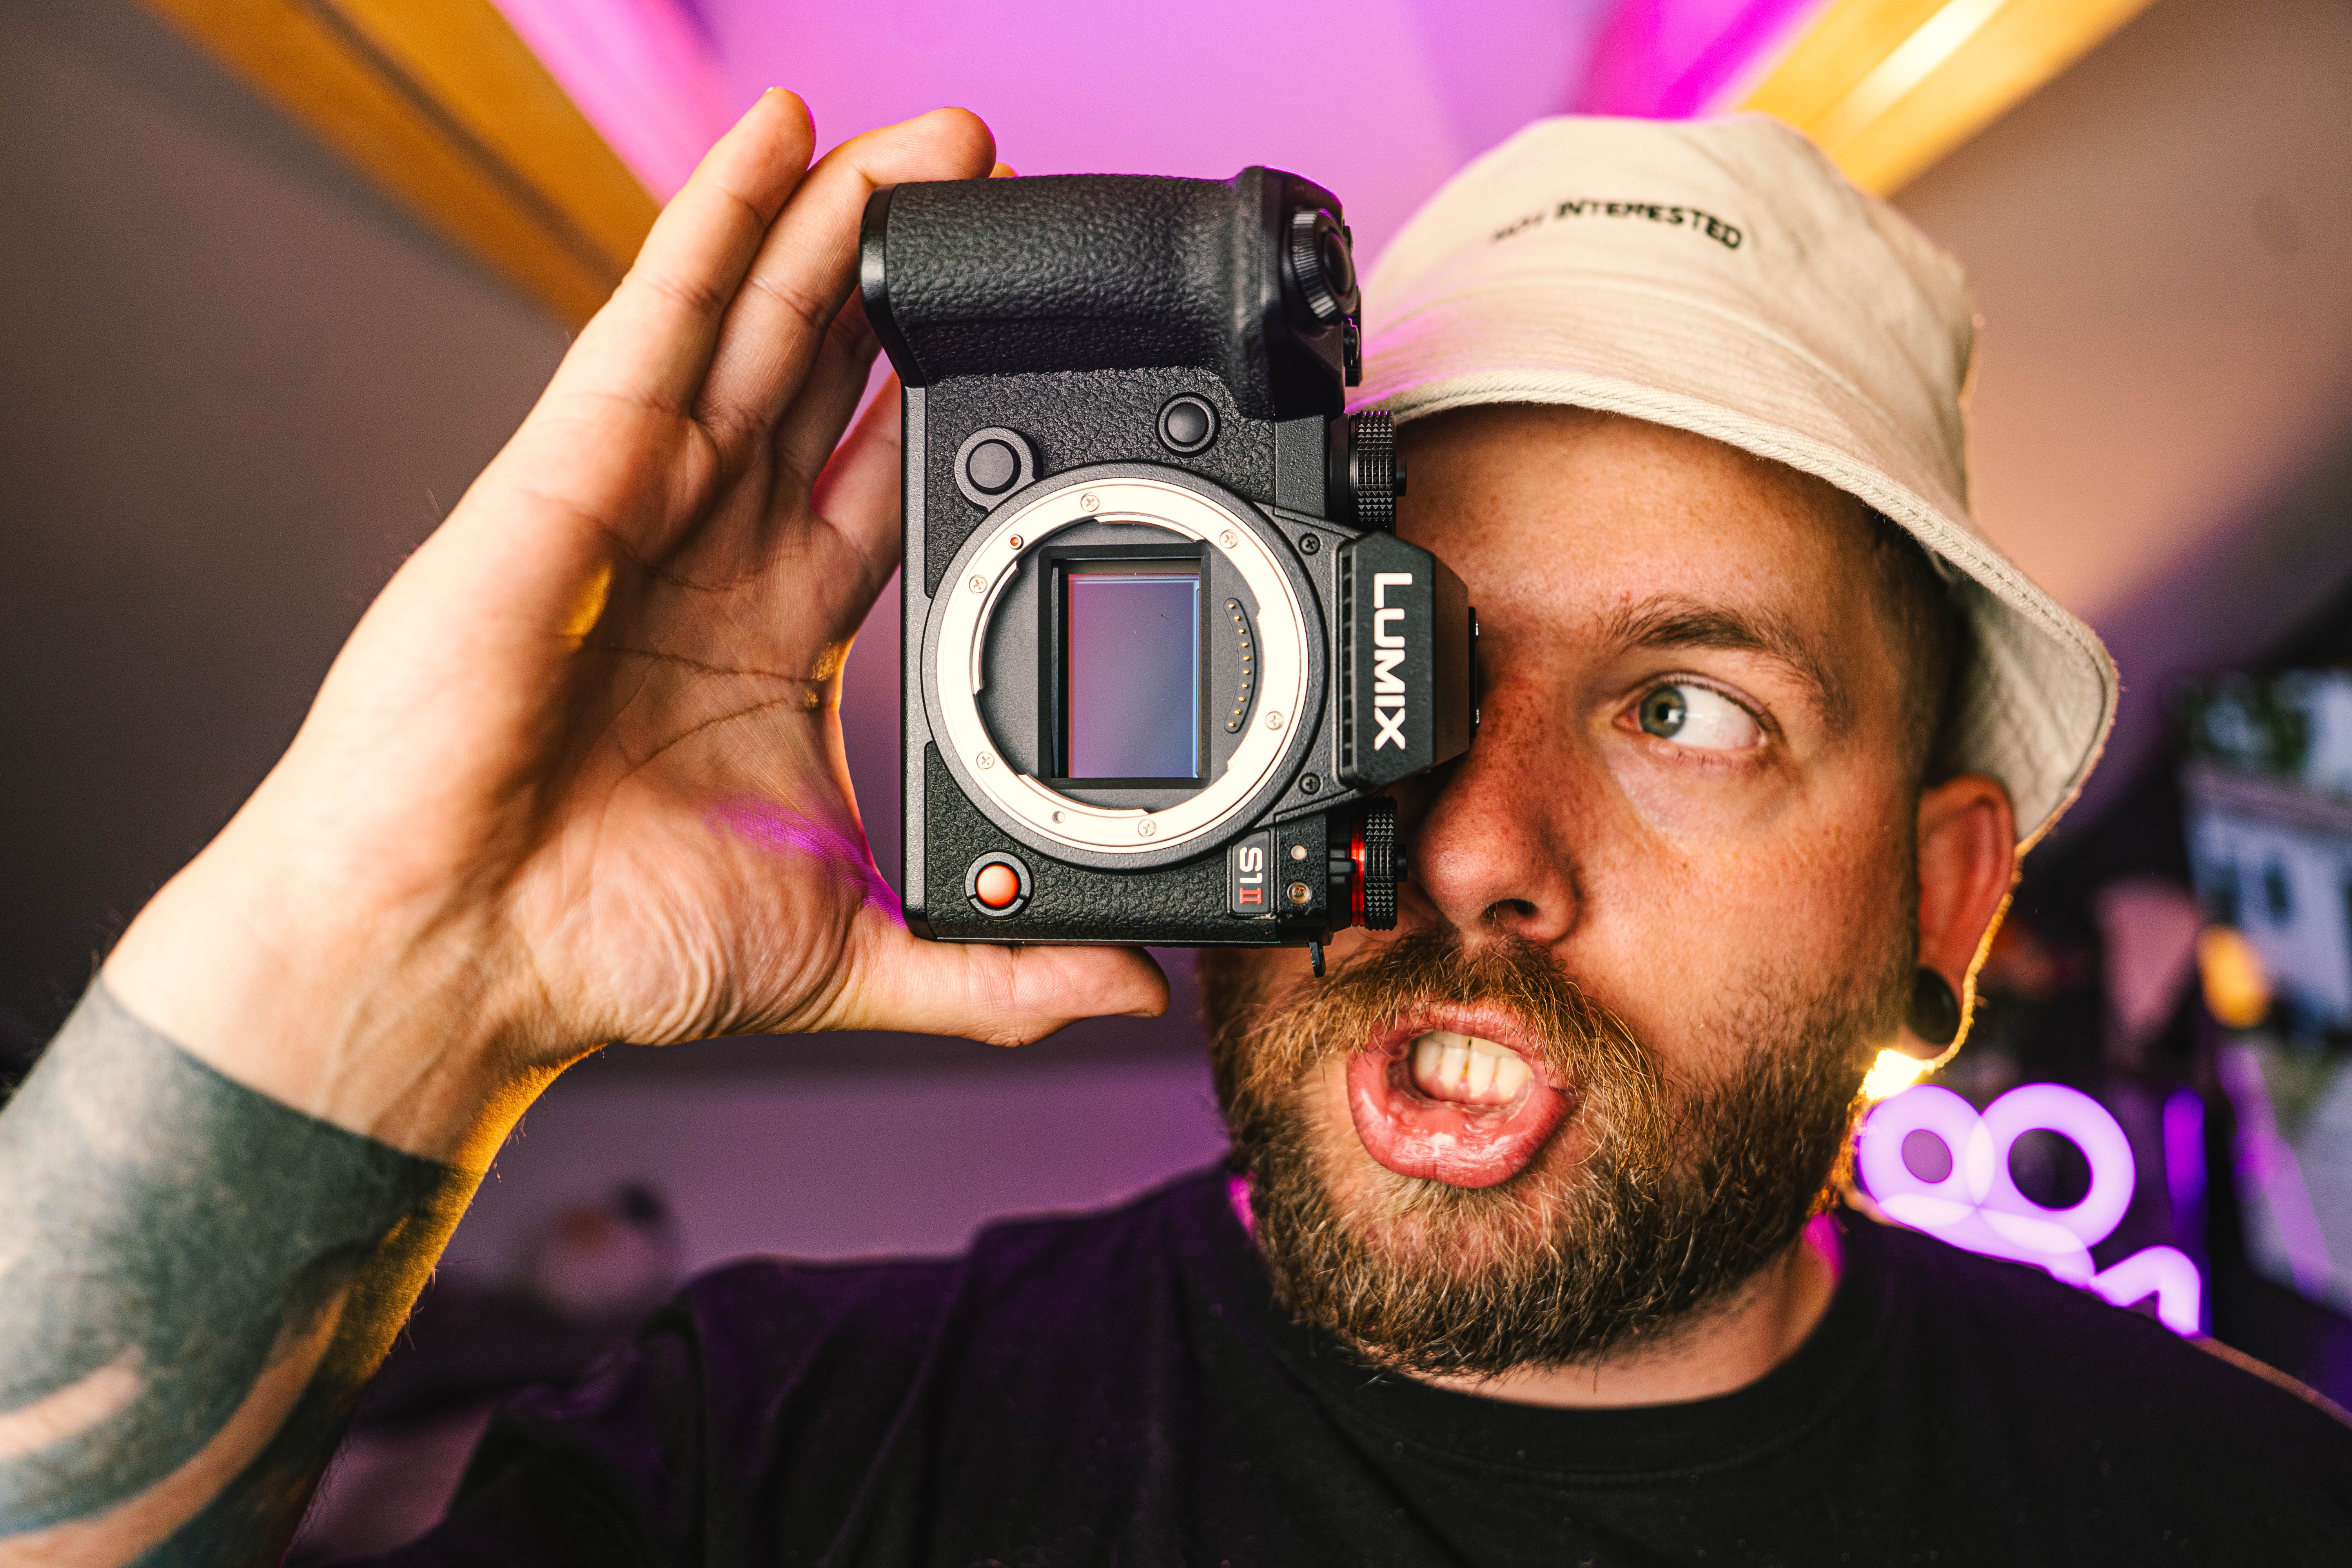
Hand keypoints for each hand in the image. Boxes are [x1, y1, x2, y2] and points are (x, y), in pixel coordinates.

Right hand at [103, 96, 1167, 1162]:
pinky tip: (778, 141)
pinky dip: (717, 225)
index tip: (1043, 356)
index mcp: (769, 639)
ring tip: (929, 143)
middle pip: (830, 381)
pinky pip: (657, 324)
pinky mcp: (571, 477)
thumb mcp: (847, 953)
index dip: (954, 412)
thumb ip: (993, 974)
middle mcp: (709, 555)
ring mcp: (639, 504)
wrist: (457, 963)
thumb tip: (1134, 997)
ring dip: (838, 224)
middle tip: (1000, 193)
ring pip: (756, 326)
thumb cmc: (602, 955)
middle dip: (909, 284)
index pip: (888, 492)